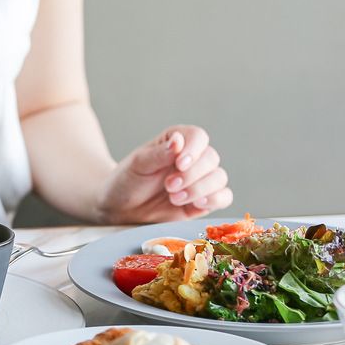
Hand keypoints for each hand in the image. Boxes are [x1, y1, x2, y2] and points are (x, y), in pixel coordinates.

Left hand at [96, 125, 231, 223]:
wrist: (120, 208)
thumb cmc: (127, 181)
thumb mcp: (138, 164)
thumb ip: (159, 153)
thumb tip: (179, 140)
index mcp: (177, 142)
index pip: (198, 137)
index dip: (193, 149)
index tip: (179, 164)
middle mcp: (193, 159)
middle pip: (211, 158)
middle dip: (192, 175)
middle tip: (169, 186)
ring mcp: (199, 180)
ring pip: (219, 178)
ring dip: (200, 189)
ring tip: (174, 198)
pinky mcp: (203, 201)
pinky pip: (224, 197)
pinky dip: (214, 200)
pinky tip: (196, 204)